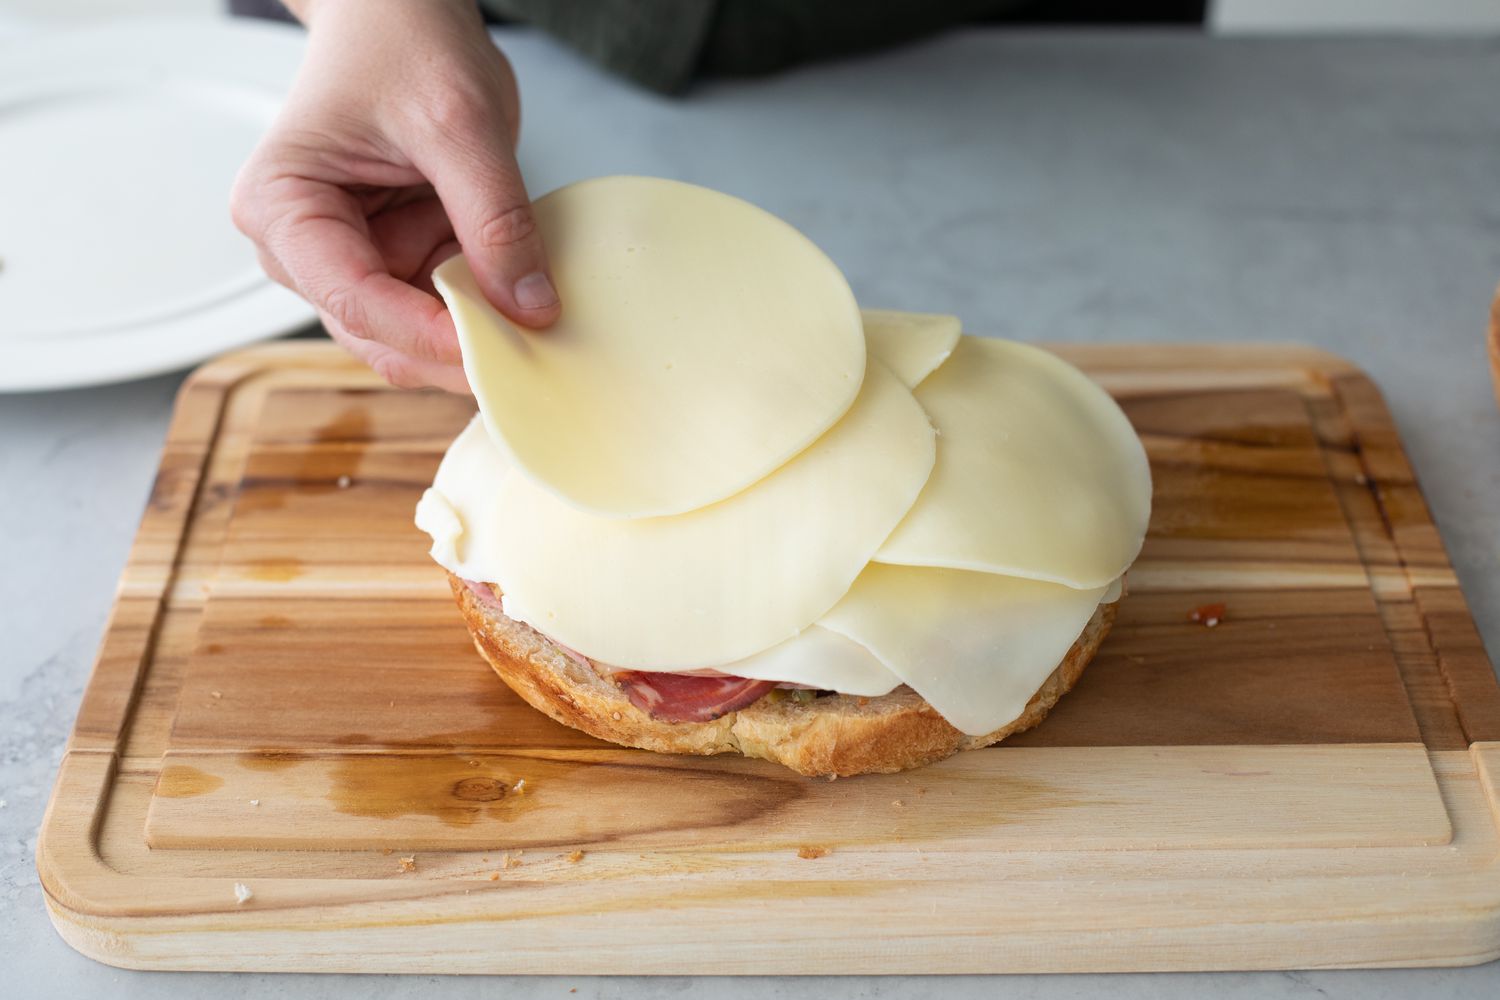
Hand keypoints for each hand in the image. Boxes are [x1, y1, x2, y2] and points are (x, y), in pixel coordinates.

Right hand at [231, 0, 559, 391]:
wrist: (404, 12)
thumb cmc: (402, 41)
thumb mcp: (460, 123)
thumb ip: (494, 217)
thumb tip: (527, 305)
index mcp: (283, 205)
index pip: (350, 297)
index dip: (422, 332)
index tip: (490, 344)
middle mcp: (304, 247)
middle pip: (377, 334)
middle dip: (451, 347)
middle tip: (528, 356)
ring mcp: (351, 259)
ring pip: (412, 335)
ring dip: (473, 333)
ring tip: (533, 320)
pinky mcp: (396, 260)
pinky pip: (442, 309)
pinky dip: (484, 311)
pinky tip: (524, 297)